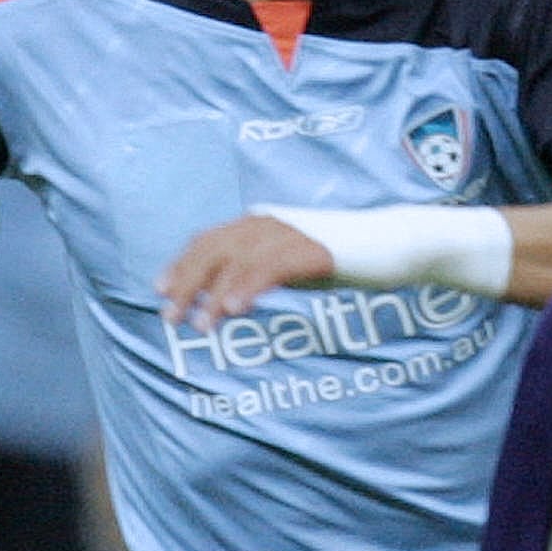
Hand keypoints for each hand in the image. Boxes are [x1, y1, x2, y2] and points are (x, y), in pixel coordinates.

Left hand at [158, 214, 333, 330]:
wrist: (390, 242)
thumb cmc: (341, 258)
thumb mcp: (291, 263)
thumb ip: (260, 271)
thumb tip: (229, 296)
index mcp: (259, 224)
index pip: (208, 241)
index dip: (182, 265)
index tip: (162, 291)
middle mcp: (269, 224)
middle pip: (214, 249)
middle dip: (187, 283)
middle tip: (171, 317)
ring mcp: (291, 234)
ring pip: (239, 261)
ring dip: (214, 295)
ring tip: (202, 326)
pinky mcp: (313, 250)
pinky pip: (272, 267)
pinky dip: (249, 287)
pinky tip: (237, 310)